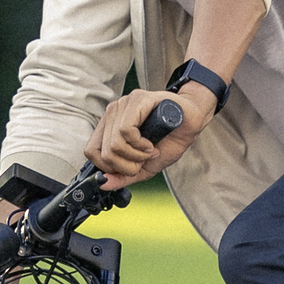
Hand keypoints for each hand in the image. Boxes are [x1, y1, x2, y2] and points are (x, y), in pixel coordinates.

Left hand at [92, 82, 213, 185]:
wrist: (191, 122)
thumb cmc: (168, 140)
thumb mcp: (143, 167)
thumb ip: (122, 176)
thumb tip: (102, 183)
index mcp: (109, 126)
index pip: (91, 151)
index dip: (110, 167)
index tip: (130, 167)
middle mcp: (113, 113)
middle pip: (104, 152)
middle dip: (127, 165)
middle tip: (144, 159)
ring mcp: (123, 104)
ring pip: (114, 143)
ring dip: (136, 155)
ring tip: (150, 150)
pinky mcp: (137, 100)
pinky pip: (126, 130)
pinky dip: (140, 144)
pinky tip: (151, 143)